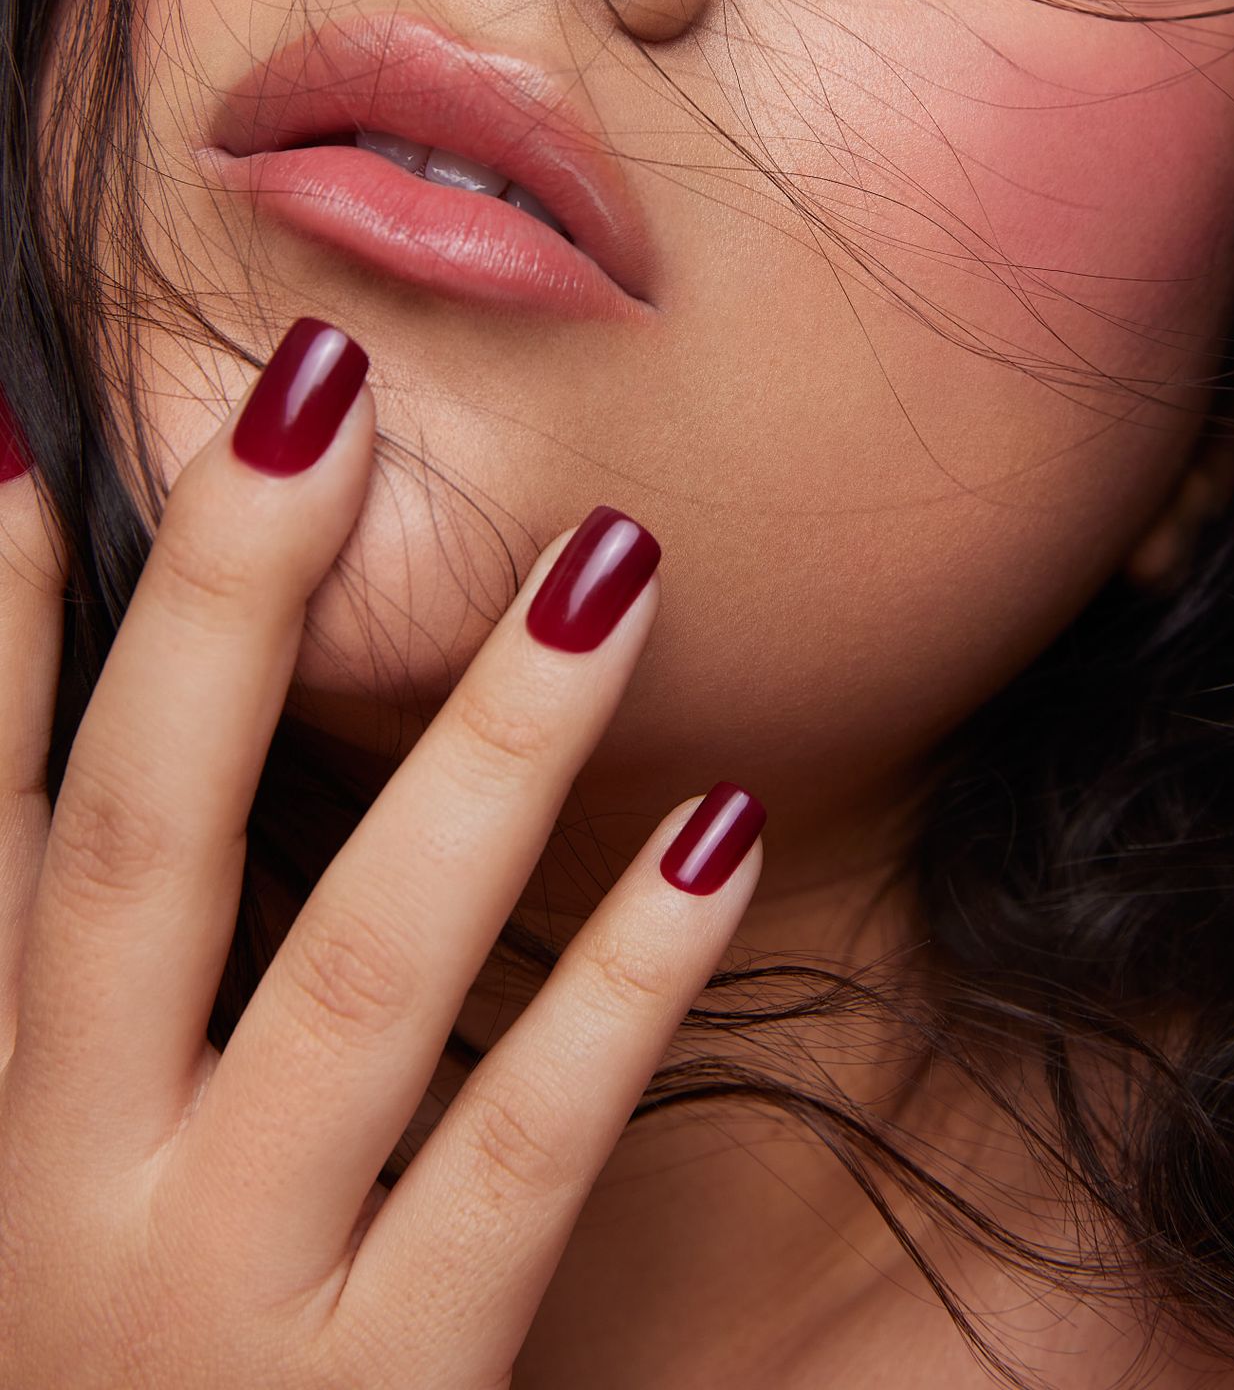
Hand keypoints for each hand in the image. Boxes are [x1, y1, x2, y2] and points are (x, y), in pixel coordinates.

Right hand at [0, 319, 762, 1387]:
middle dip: (219, 604)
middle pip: (137, 846)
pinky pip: (518, 1153)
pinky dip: (617, 982)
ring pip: (356, 969)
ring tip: (607, 560)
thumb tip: (68, 743)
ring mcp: (212, 1306)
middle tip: (321, 388)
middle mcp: (58, 1198)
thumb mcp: (36, 1201)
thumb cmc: (107, 1386)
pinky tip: (720, 823)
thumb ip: (57, 986)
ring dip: (479, 746)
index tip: (36, 456)